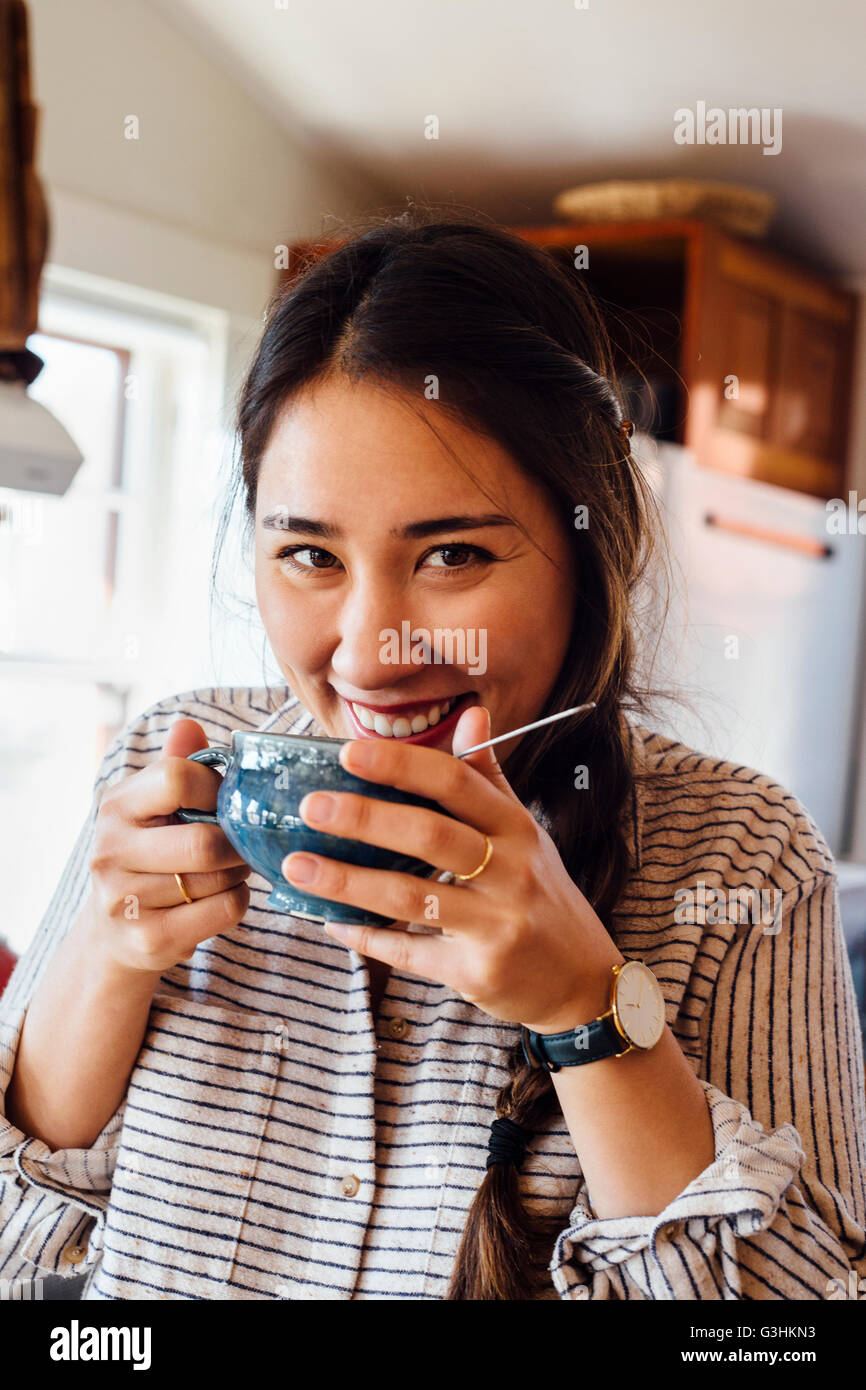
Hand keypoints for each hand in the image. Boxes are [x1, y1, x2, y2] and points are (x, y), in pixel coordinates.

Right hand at [87, 719, 252, 974]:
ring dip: (239, 871)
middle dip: (237, 843)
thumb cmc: (148, 854)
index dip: (216, 787)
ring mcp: (124, 901)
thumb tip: (189, 724)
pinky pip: (224, 910)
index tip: (226, 800)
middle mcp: (109, 852)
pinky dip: (237, 899)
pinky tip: (224, 894)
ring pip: (218, 879)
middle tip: (244, 842)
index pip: (175, 778)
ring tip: (232, 867)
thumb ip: (176, 765)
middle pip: (204, 842)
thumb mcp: (154, 806)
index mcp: (116, 806)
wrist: (115, 930)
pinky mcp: (148, 940)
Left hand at [281, 705, 623, 1032]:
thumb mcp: (526, 835)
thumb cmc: (542, 897)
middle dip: (364, 818)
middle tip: (310, 806)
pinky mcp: (478, 973)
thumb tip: (470, 715)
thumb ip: (489, 779)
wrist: (582, 981)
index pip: (456, 783)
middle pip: (429, 835)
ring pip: (410, 898)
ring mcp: (496, 926)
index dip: (401, 765)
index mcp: (518, 830)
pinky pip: (410, 953)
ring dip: (347, 882)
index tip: (348, 752)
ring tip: (297, 868)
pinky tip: (331, 924)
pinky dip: (366, 939)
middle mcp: (512, 873)